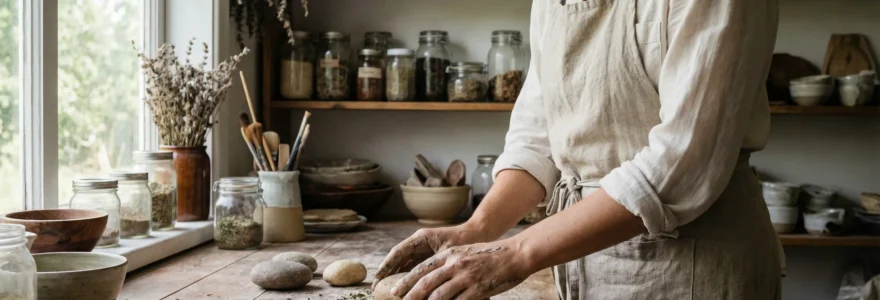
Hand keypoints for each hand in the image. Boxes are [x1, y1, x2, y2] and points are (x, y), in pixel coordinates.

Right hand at [373, 224, 486, 288]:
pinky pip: (414, 266)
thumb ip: (435, 267)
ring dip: (395, 275)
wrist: (479, 232)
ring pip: (404, 263)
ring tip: (386, 290)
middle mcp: (419, 242)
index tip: (377, 278)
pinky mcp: (428, 255)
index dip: (386, 266)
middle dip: (387, 272)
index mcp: (422, 237)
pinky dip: (408, 276)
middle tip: (377, 288)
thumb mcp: (449, 254)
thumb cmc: (466, 241)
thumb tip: (423, 282)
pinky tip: (404, 288)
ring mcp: (423, 248)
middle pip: (398, 258)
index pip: (398, 252)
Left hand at [391, 240, 533, 299]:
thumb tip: (432, 277)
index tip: (395, 291)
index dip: (406, 282)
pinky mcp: (478, 290)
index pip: (422, 269)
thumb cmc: (491, 255)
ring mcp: (466, 278)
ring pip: (439, 296)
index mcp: (450, 255)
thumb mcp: (465, 253)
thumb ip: (449, 264)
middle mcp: (455, 265)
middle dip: (410, 296)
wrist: (516, 254)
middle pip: (426, 283)